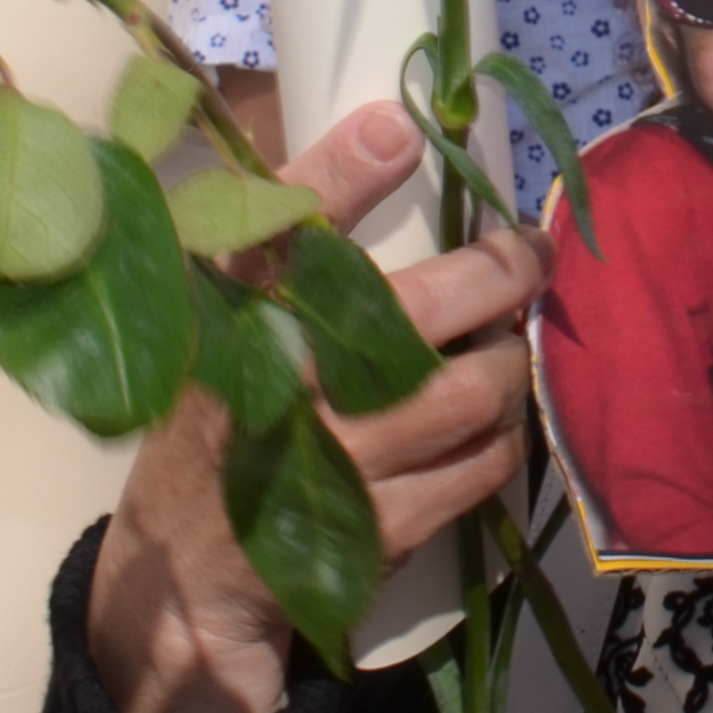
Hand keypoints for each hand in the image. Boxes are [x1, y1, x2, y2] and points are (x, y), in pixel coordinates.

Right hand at [82, 101, 550, 712]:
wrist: (185, 584)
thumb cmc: (217, 432)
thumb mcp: (220, 340)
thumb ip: (282, 259)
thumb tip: (389, 139)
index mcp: (230, 325)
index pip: (273, 230)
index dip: (338, 172)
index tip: (398, 129)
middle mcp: (280, 386)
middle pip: (416, 311)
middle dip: (498, 273)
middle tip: (527, 253)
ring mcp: (336, 463)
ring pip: (472, 392)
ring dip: (509, 366)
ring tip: (509, 348)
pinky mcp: (380, 529)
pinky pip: (481, 467)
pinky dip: (503, 439)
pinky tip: (494, 424)